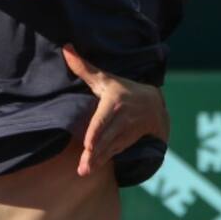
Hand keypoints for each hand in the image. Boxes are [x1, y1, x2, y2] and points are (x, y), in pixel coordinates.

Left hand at [62, 45, 169, 177]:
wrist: (154, 105)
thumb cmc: (124, 89)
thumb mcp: (107, 78)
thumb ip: (85, 68)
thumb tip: (66, 48)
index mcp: (115, 103)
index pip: (104, 120)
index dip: (97, 133)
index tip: (88, 144)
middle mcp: (123, 118)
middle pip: (107, 137)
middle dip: (95, 153)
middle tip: (83, 167)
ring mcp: (128, 131)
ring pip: (111, 147)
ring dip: (99, 160)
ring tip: (85, 171)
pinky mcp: (130, 140)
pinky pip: (116, 151)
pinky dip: (106, 160)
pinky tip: (93, 168)